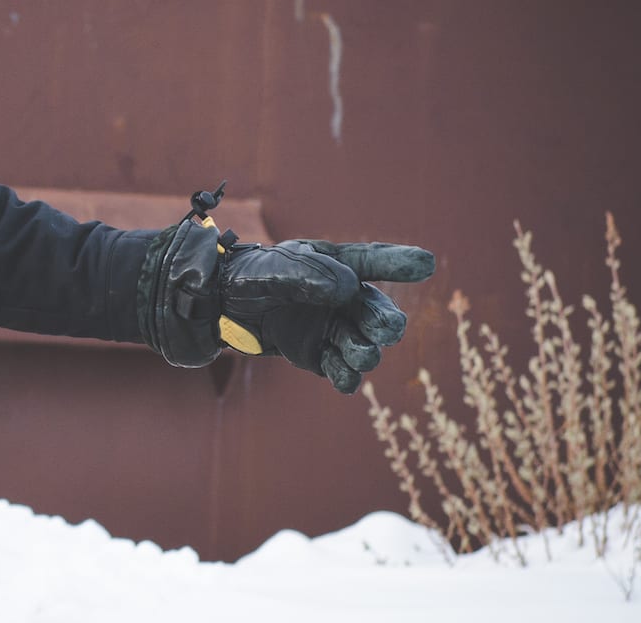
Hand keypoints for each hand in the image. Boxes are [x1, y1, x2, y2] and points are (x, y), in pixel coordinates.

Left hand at [138, 214, 432, 393]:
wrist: (214, 306)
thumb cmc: (243, 276)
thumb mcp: (270, 270)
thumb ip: (306, 276)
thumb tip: (347, 288)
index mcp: (331, 264)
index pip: (371, 262)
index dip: (398, 263)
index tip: (426, 263)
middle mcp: (339, 297)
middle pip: (377, 312)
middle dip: (385, 322)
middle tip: (384, 330)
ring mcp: (330, 327)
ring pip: (365, 345)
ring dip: (366, 352)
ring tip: (356, 355)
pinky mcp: (316, 354)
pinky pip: (341, 369)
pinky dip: (345, 376)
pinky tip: (344, 378)